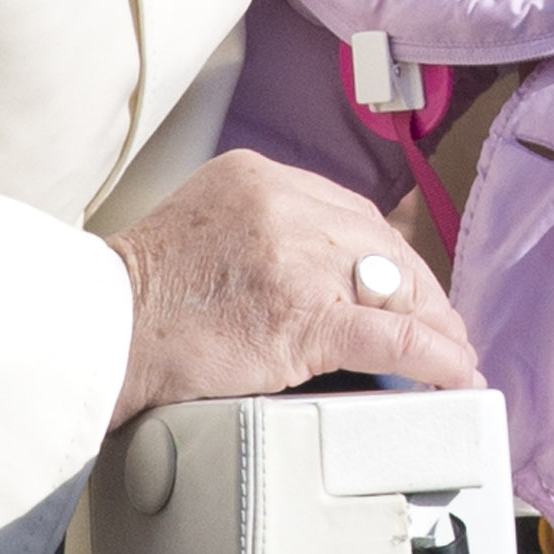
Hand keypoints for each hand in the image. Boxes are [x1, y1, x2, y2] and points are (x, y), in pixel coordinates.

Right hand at [105, 150, 479, 421]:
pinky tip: (455, 374)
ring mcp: (295, 259)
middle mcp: (284, 205)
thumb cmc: (139, 300)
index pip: (353, 215)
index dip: (391, 259)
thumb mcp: (206, 230)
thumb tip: (321, 271)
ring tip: (452, 357)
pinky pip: (392, 337)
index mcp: (260, 178)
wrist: (98, 333)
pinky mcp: (302, 316)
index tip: (407, 288)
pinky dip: (434, 358)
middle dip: (421, 294)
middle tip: (442, 329)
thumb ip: (262, 234)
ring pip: (395, 288)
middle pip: (383, 247)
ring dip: (434, 328)